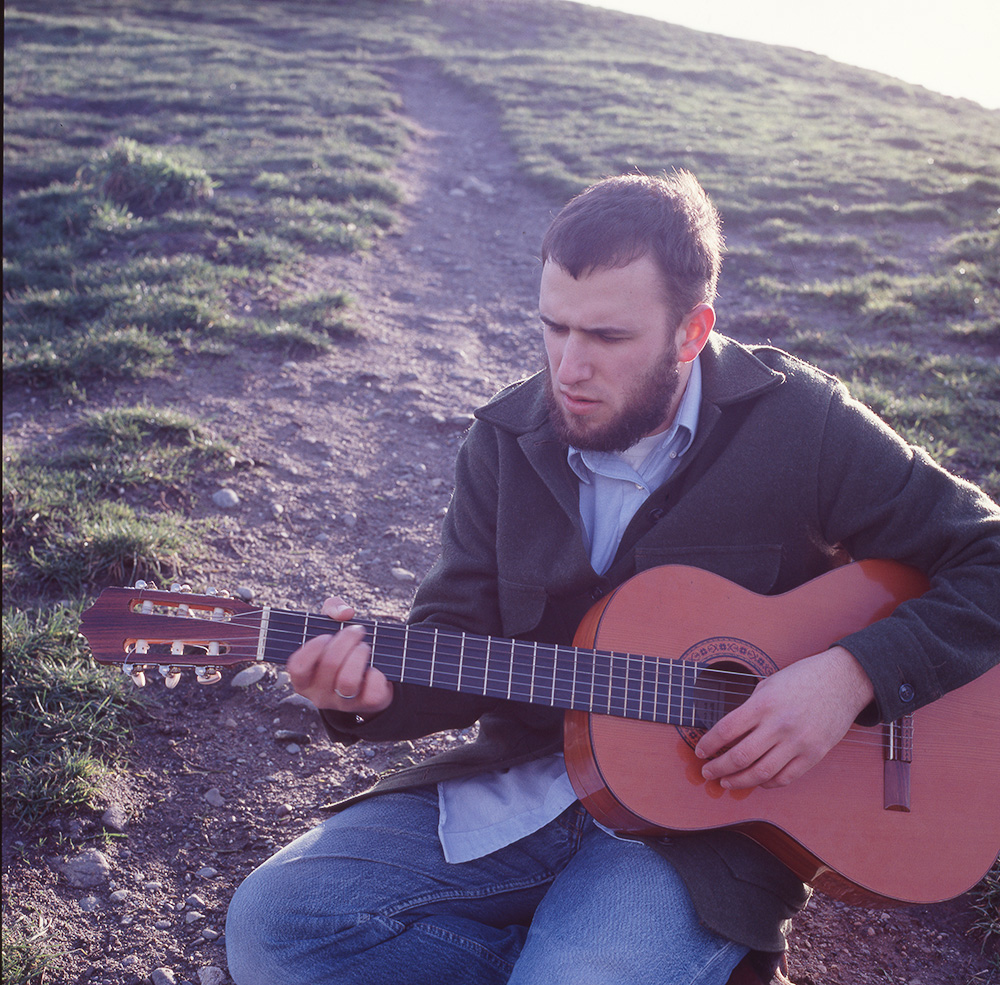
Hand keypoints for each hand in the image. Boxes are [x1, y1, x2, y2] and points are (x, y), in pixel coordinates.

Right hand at [285, 597, 392, 715]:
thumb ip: (333, 608)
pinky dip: (378, 674)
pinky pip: (372, 689)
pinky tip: (375, 668)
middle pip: (329, 665)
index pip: (297, 667)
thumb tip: (344, 613)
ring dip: (360, 655)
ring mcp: (342, 703)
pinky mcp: (367, 705)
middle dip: (347, 639)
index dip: (312, 647)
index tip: (326, 635)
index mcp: (304, 679)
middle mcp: (319, 695)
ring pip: (348, 680)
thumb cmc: (344, 649)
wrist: (371, 679)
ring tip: (365, 647)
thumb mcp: (332, 626)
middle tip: (357, 630)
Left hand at [695, 646, 873, 789]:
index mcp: (763, 703)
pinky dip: (767, 784)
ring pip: (761, 773)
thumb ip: (750, 708)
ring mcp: (798, 742)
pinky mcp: (814, 754)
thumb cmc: (802, 678)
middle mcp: (779, 724)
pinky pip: (785, 778)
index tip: (700, 752)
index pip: (726, 730)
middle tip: (707, 773)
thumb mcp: (769, 684)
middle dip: (718, 769)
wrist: (843, 680)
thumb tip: (729, 733)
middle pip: (740, 756)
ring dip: (738, 781)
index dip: (708, 744)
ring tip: (726, 782)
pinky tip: (755, 781)